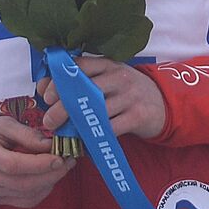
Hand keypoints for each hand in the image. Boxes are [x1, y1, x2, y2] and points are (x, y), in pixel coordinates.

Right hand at [0, 116, 73, 207]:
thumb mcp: (0, 123)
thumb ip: (26, 134)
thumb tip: (50, 145)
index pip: (13, 165)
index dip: (39, 164)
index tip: (60, 156)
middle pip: (23, 184)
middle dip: (52, 174)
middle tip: (70, 161)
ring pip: (25, 196)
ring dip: (49, 183)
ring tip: (62, 167)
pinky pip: (23, 202)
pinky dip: (40, 192)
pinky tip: (48, 178)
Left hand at [37, 55, 166, 139]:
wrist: (163, 104)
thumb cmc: (126, 92)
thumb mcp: (108, 80)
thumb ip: (82, 82)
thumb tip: (45, 88)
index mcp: (108, 64)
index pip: (79, 66)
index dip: (59, 80)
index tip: (47, 96)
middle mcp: (119, 77)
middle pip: (85, 90)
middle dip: (62, 106)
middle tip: (49, 121)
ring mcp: (130, 96)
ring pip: (96, 111)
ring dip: (76, 126)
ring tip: (65, 134)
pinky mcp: (138, 115)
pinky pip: (111, 129)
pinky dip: (95, 138)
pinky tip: (85, 143)